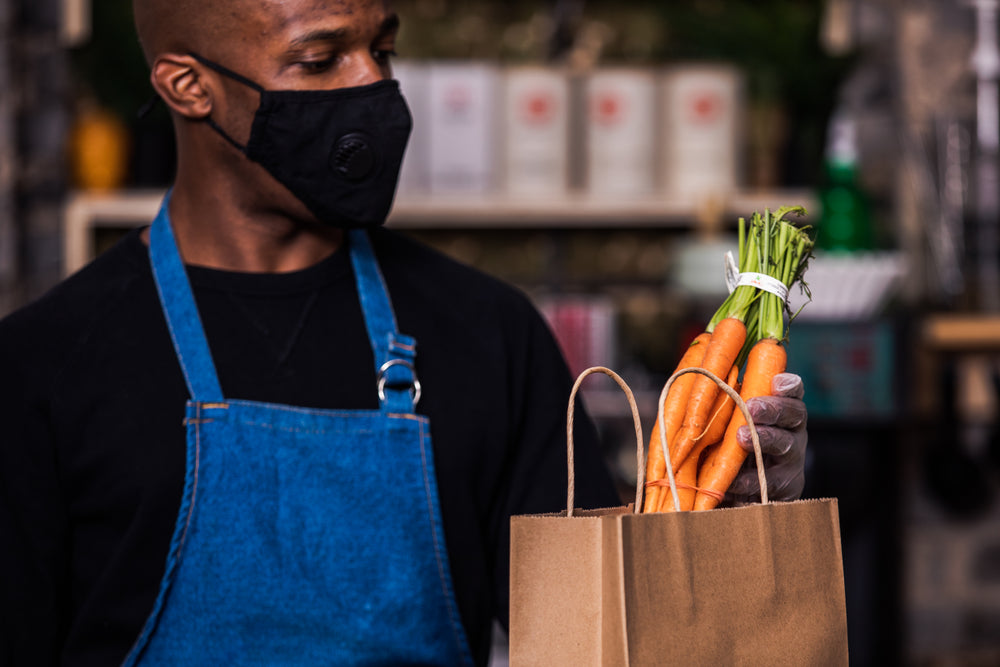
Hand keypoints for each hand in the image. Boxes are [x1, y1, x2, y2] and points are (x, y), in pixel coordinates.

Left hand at [724, 372, 806, 504]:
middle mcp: (791, 431)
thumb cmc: (729, 444)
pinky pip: (768, 482)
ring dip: (764, 439)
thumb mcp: (728, 421)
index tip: (776, 381)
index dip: (788, 385)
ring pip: (785, 445)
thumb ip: (725, 403)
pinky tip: (731, 479)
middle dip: (772, 409)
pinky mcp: (784, 488)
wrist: (740, 492)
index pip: (791, 391)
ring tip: (741, 437)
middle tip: (751, 407)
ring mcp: (791, 460)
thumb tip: (701, 378)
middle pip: (794, 414)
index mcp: (780, 409)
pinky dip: (747, 480)